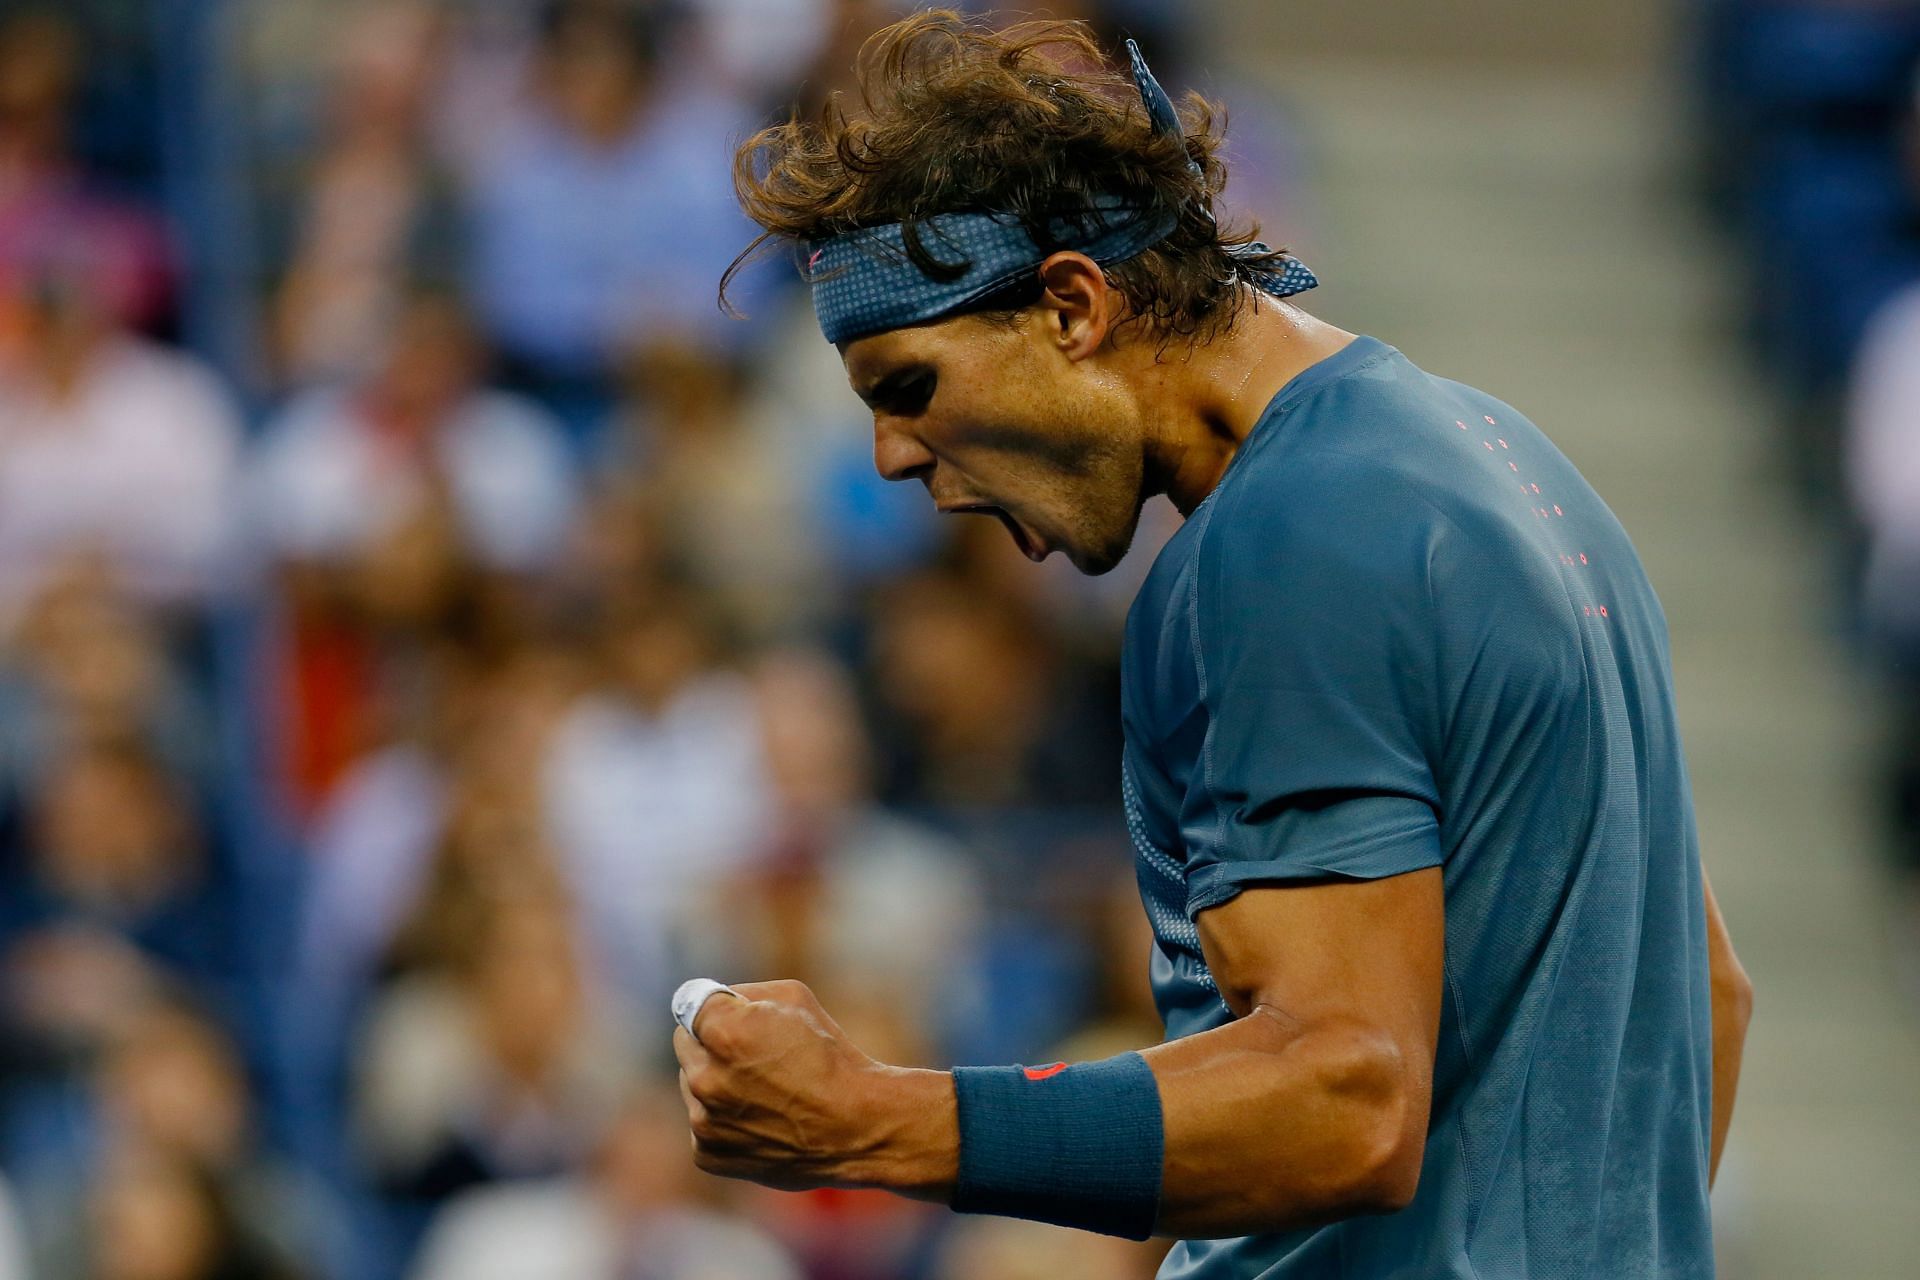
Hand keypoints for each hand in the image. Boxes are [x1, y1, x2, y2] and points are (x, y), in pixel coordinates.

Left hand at [672, 979, 955, 1197]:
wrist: (855, 1128)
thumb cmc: (831, 1057)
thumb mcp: (795, 998)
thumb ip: (743, 994)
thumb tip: (715, 1000)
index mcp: (723, 1032)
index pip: (690, 1004)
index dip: (717, 1007)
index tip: (732, 1014)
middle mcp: (705, 1078)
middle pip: (686, 1044)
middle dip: (712, 1043)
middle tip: (754, 1054)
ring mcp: (704, 1121)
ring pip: (693, 1085)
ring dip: (717, 1082)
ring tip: (765, 1092)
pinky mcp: (708, 1154)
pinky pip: (704, 1124)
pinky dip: (724, 1120)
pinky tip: (762, 1119)